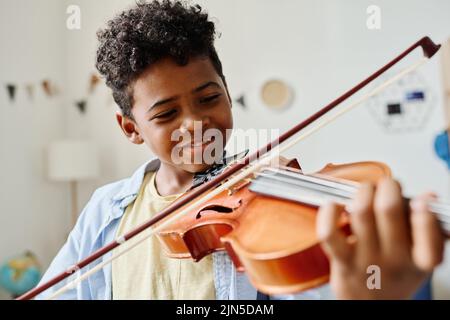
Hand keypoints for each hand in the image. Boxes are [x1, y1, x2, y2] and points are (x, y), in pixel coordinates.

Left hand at [317, 178, 444, 298]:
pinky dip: (329, 212)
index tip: (420, 201)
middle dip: (387, 186)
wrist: (370, 305)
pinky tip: (335, 206)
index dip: (424, 216)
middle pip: (389, 209)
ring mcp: (366, 260)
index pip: (430, 241)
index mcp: (420, 259)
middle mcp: (394, 260)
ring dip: (362, 192)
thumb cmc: (393, 274)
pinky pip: (329, 232)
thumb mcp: (419, 255)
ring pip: (361, 213)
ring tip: (365, 192)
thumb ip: (428, 228)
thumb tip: (428, 196)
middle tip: (385, 186)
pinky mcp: (341, 261)